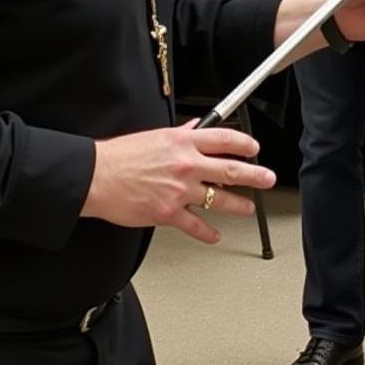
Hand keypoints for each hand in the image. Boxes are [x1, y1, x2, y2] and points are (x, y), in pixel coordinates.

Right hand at [81, 123, 275, 244]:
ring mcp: (179, 190)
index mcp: (182, 141)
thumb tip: (194, 129)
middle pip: (230, 169)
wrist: (97, 177)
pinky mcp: (168, 212)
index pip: (223, 139)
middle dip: (255, 175)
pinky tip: (215, 235)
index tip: (254, 148)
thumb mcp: (154, 136)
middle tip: (267, 178)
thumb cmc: (120, 156)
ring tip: (248, 208)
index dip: (244, 143)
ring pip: (219, 200)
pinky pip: (196, 225)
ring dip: (239, 206)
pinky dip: (208, 233)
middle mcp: (185, 164)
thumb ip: (179, 134)